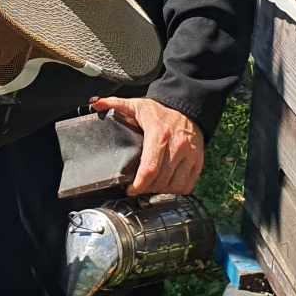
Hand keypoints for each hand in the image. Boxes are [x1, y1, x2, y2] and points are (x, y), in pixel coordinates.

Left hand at [89, 96, 204, 196]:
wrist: (188, 108)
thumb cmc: (160, 111)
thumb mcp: (137, 105)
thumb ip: (116, 104)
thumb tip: (96, 103)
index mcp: (159, 135)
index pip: (150, 169)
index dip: (139, 184)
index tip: (130, 190)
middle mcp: (177, 146)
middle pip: (161, 180)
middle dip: (147, 189)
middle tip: (138, 189)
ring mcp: (190, 155)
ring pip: (175, 185)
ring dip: (161, 191)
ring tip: (151, 188)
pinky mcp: (198, 161)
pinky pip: (188, 184)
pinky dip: (177, 190)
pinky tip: (167, 186)